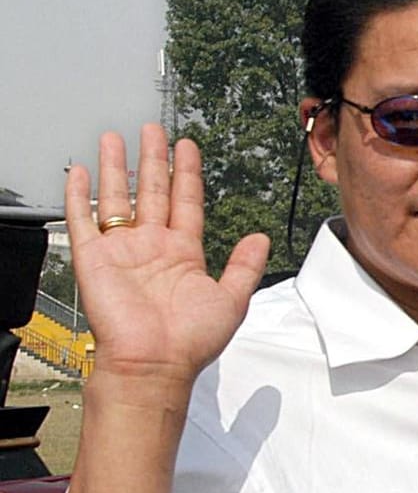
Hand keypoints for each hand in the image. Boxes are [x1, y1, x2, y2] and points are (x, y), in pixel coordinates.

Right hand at [66, 126, 267, 384]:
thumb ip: (246, 266)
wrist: (154, 363)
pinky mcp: (94, 258)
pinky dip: (80, 195)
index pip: (186, 202)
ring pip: (118, 197)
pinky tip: (81, 171)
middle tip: (154, 130)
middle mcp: (152, 247)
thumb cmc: (190, 341)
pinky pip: (83, 220)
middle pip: (152, 191)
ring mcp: (122, 250)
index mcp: (184, 254)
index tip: (188, 147)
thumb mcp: (232, 299)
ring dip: (116, 167)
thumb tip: (262, 238)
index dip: (187, 173)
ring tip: (116, 137)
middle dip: (153, 159)